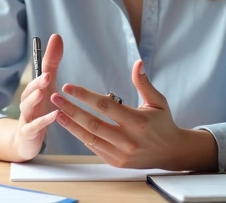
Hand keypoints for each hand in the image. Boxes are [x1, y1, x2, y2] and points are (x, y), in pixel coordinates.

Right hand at [9, 33, 64, 160]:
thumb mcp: (47, 86)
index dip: (42, 63)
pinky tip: (54, 116)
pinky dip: (43, 122)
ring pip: (27, 107)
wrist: (26, 139)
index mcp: (33, 90)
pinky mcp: (28, 133)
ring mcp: (26, 117)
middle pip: (29, 91)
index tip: (50, 54)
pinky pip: (34, 127)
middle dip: (37, 82)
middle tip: (47, 75)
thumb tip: (56, 37)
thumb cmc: (39, 109)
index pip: (37, 75)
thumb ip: (51, 64)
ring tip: (43, 93)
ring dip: (34, 100)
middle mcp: (27, 102)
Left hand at [50, 60, 216, 171]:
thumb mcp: (158, 102)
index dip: (85, 96)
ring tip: (56, 112)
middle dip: (71, 109)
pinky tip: (70, 126)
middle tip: (55, 98)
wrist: (170, 153)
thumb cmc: (163, 123)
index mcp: (138, 122)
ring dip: (71, 125)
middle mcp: (128, 139)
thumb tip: (137, 63)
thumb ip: (144, 84)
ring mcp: (121, 153)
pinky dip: (81, 136)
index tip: (69, 87)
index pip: (105, 106)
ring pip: (90, 138)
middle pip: (93, 123)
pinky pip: (94, 148)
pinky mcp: (116, 162)